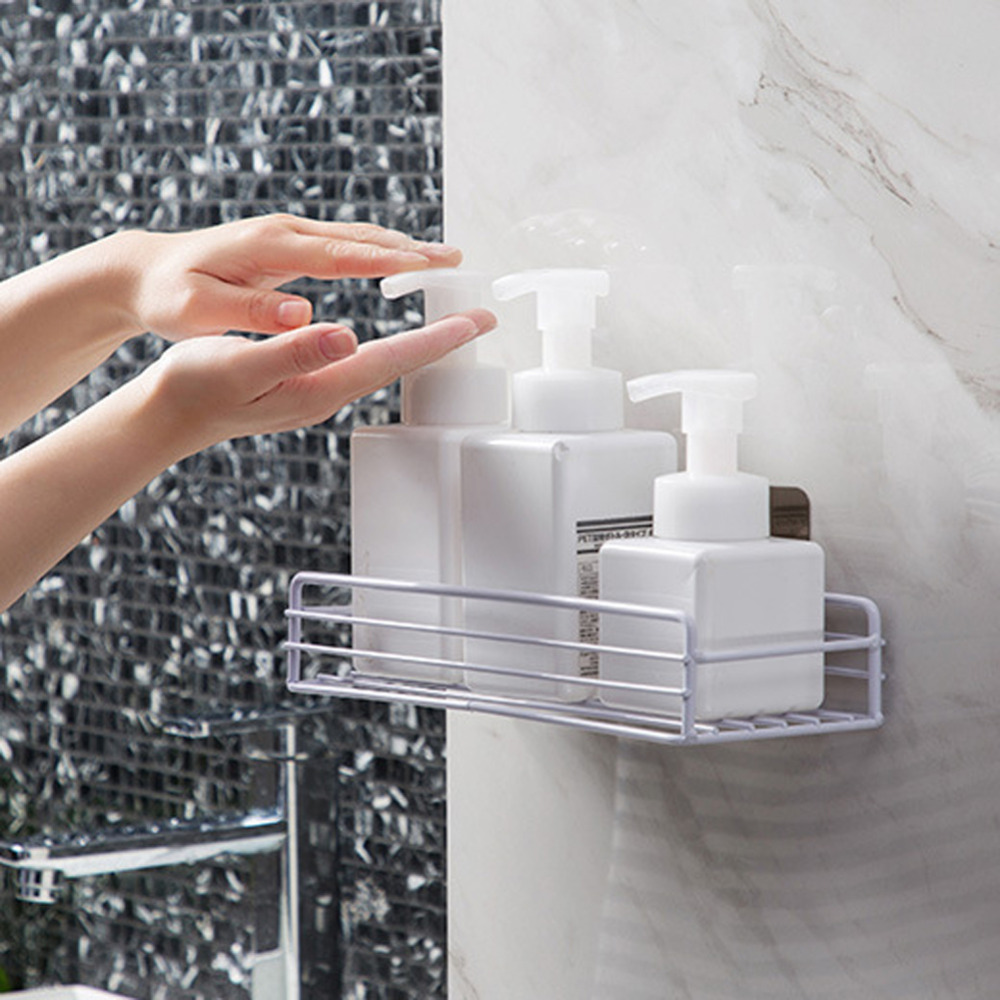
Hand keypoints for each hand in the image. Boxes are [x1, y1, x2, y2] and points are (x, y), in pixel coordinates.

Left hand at [121, 214, 461, 339]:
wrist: (145, 270)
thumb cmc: (170, 294)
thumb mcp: (201, 311)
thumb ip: (252, 313)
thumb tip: (302, 314)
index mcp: (270, 247)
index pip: (340, 255)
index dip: (386, 262)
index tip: (426, 267)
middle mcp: (285, 233)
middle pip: (359, 239)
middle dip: (411, 248)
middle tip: (456, 260)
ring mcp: (288, 235)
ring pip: (355, 237)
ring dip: (401, 246)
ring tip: (442, 258)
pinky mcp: (287, 244)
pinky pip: (343, 244)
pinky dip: (378, 250)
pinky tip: (397, 258)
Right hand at [141, 308, 497, 456]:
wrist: (170, 413)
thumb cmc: (196, 386)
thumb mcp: (241, 363)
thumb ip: (294, 351)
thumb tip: (347, 337)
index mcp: (320, 386)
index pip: (393, 359)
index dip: (438, 339)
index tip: (477, 322)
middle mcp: (329, 394)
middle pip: (400, 366)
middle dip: (444, 343)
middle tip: (484, 321)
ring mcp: (320, 394)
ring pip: (384, 367)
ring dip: (422, 348)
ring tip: (454, 328)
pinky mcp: (309, 388)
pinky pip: (362, 367)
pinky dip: (391, 351)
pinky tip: (397, 344)